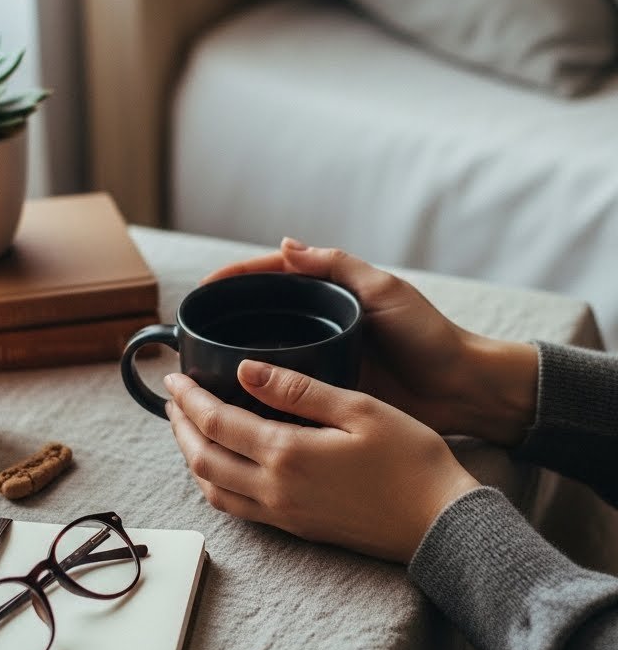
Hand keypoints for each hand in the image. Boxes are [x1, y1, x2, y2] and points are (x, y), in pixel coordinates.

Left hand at [164, 362, 476, 563]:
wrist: (441, 523)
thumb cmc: (411, 459)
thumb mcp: (359, 409)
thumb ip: (298, 389)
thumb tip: (245, 370)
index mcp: (286, 454)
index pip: (215, 423)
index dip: (188, 398)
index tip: (175, 376)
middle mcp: (275, 490)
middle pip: (202, 459)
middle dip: (180, 427)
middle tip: (173, 400)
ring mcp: (284, 515)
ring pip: (213, 489)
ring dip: (193, 457)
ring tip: (190, 428)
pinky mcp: (297, 529)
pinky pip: (237, 507)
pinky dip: (216, 482)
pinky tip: (225, 464)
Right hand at [203, 239, 538, 444]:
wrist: (461, 390)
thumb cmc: (430, 336)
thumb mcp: (386, 291)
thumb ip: (339, 266)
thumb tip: (286, 243)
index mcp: (330, 295)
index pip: (271, 280)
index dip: (234, 282)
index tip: (202, 292)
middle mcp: (320, 326)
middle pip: (259, 318)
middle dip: (224, 322)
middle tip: (189, 336)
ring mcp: (320, 362)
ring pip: (264, 357)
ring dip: (233, 361)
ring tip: (200, 372)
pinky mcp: (326, 396)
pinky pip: (283, 393)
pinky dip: (256, 396)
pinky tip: (232, 405)